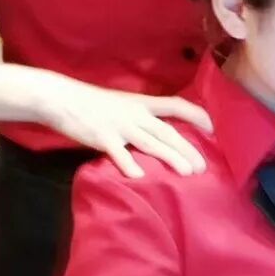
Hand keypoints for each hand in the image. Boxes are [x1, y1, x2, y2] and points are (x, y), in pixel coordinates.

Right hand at [35, 72, 210, 177]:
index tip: (213, 127)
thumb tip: (155, 132)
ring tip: (188, 173)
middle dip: (187, 149)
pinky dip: (128, 164)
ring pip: (151, 142)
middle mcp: (135, 113)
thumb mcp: (120, 104)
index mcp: (140, 103)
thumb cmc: (90, 103)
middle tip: (203, 167)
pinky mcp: (102, 137)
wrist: (61, 98)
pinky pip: (118, 152)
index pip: (175, 105)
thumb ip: (138, 117)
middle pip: (167, 131)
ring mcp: (119, 125)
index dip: (196, 114)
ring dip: (171, 157)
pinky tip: (139, 177)